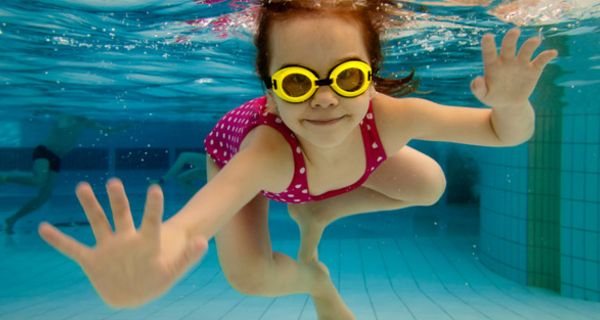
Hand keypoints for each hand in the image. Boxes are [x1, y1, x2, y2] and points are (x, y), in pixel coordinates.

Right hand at [38, 178, 207, 307]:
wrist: (135, 293)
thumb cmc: (155, 280)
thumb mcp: (174, 271)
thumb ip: (187, 258)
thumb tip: (202, 241)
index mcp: (145, 242)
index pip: (150, 221)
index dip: (153, 207)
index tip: (154, 189)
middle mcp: (124, 239)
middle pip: (121, 215)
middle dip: (117, 199)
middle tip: (114, 181)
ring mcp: (107, 248)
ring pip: (97, 223)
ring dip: (90, 206)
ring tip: (83, 186)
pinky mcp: (92, 260)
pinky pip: (72, 249)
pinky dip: (58, 240)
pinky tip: (43, 228)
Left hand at [470, 28, 557, 106]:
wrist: (509, 104)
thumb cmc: (493, 97)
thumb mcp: (483, 95)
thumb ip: (478, 88)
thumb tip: (477, 79)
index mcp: (493, 65)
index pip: (489, 53)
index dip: (488, 45)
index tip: (488, 36)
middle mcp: (507, 60)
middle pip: (509, 46)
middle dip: (511, 38)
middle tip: (515, 32)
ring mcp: (521, 63)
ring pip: (526, 50)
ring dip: (530, 44)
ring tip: (535, 41)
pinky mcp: (533, 70)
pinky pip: (541, 60)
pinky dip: (547, 56)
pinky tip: (552, 53)